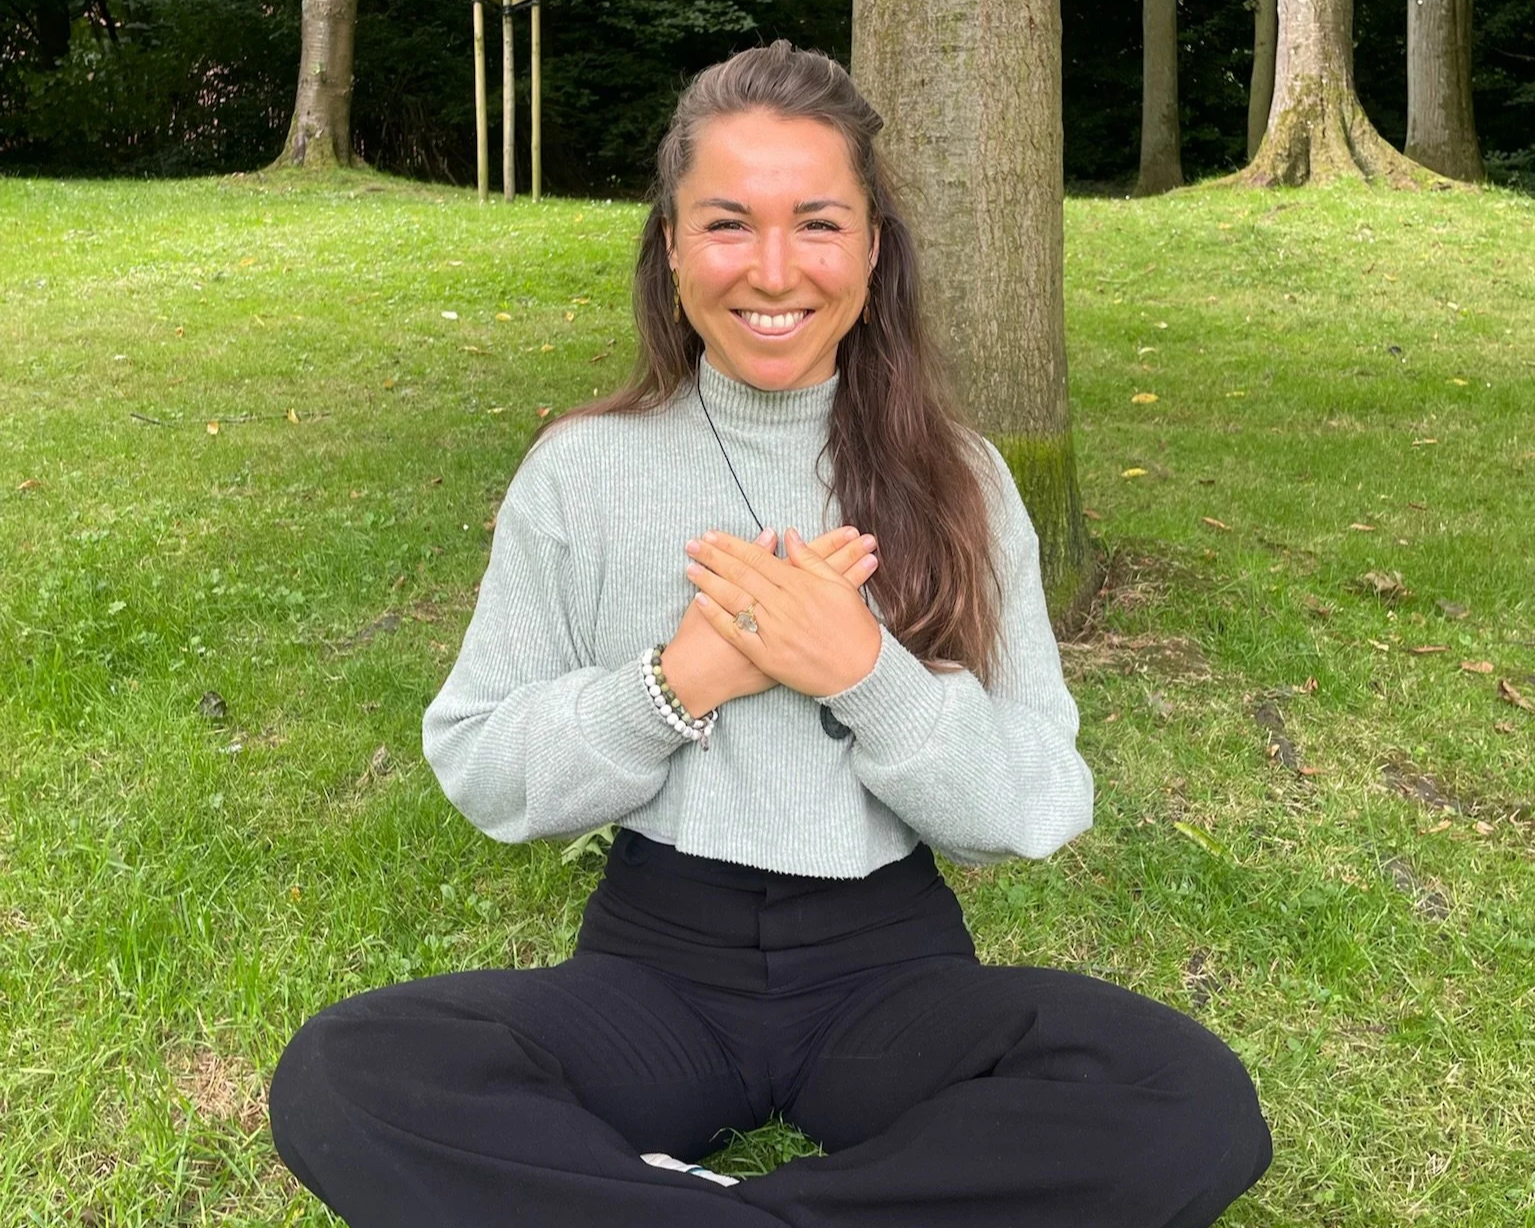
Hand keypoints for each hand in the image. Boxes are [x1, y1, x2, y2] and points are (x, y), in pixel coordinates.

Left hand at [684, 526, 882, 698]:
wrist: (861, 674)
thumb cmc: (854, 630)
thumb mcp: (840, 587)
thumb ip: (811, 560)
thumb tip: (790, 535)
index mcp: (799, 585)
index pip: (758, 558)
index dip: (733, 545)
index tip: (712, 535)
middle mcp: (782, 605)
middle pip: (740, 574)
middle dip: (713, 557)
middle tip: (692, 544)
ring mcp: (772, 630)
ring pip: (734, 600)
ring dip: (709, 581)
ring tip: (690, 566)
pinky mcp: (766, 656)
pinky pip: (736, 632)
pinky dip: (717, 616)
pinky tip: (700, 601)